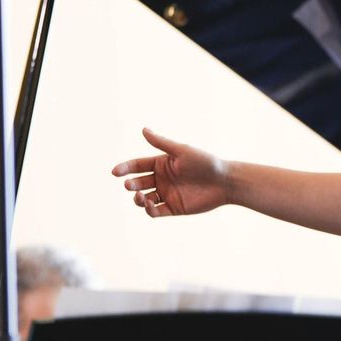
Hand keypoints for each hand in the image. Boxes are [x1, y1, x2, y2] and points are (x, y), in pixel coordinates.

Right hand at [110, 128, 230, 217]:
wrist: (225, 182)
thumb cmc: (205, 162)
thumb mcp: (181, 151)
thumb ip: (161, 143)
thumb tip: (143, 129)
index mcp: (162, 163)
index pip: (138, 166)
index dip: (125, 168)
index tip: (115, 172)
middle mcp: (162, 179)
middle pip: (139, 182)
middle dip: (131, 184)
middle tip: (129, 185)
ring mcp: (167, 194)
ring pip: (144, 199)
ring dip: (138, 199)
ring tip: (139, 197)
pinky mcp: (173, 208)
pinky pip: (156, 211)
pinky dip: (149, 210)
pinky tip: (150, 205)